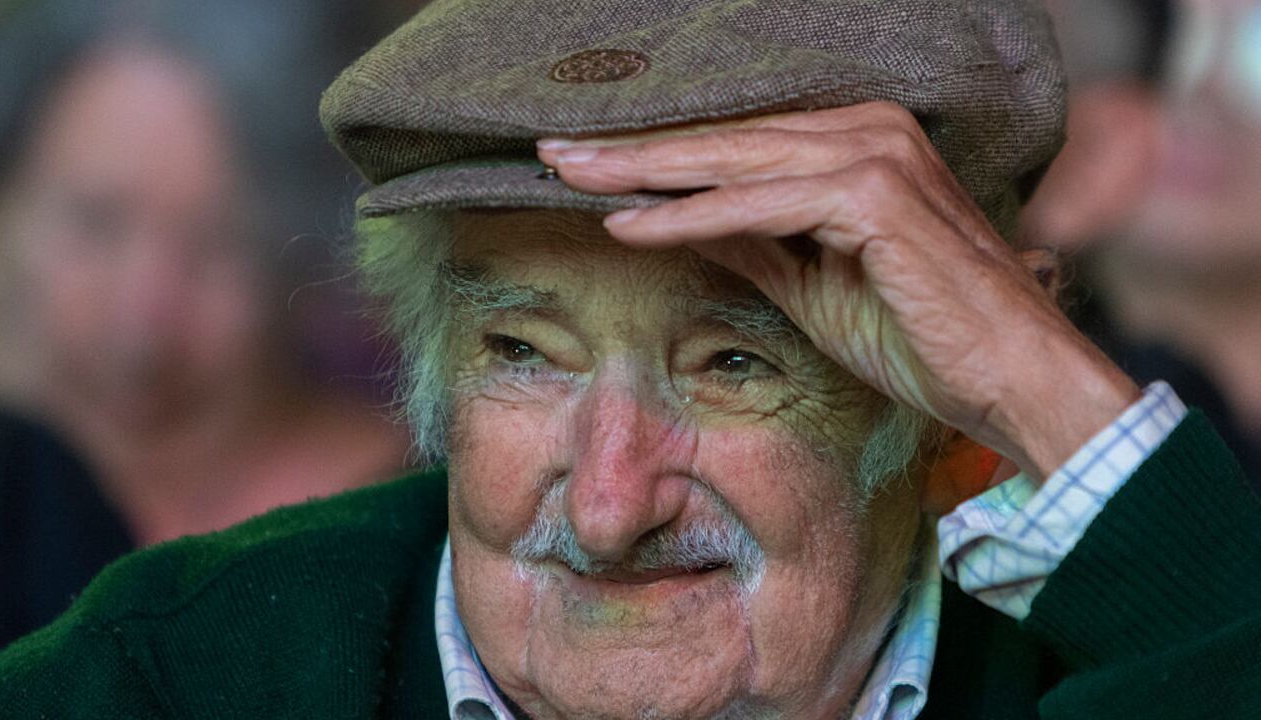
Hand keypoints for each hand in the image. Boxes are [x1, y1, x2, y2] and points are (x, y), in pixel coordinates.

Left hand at [537, 102, 1139, 481]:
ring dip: (644, 172)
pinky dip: (690, 216)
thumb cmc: (917, 333)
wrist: (1006, 376)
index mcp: (857, 142)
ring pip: (732, 160)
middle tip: (553, 152)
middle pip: (723, 139)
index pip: (736, 143)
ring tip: (570, 177)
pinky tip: (627, 224)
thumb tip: (677, 219)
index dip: (656, 153)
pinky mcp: (874, 195)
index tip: (587, 163)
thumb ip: (749, 240)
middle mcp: (867, 131)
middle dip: (631, 150)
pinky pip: (759, 205)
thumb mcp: (810, 282)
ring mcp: (874, 156)